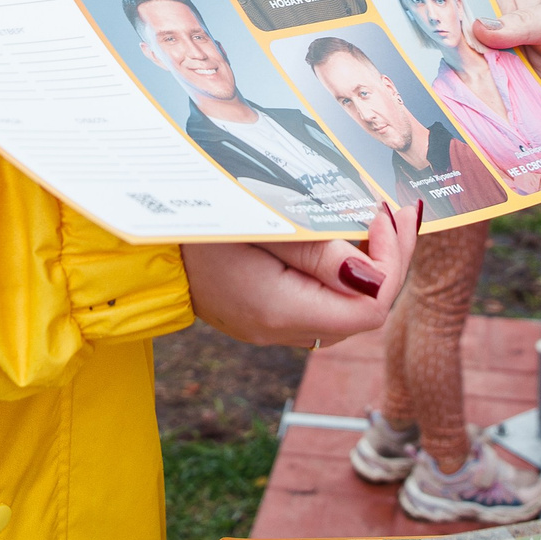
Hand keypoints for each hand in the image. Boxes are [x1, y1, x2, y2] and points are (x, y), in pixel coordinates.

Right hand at [183, 202, 418, 346]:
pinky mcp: (266, 314)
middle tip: (396, 210)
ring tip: (379, 219)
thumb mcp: (257, 221)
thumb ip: (316, 250)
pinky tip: (345, 237)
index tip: (384, 215)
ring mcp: (272, 326)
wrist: (144, 241)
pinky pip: (321, 303)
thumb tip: (374, 275)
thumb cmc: (196, 218)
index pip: (368, 307)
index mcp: (279, 310)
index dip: (390, 262)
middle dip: (389, 259)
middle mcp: (280, 330)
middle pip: (364, 311)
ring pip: (346, 309)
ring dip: (369, 266)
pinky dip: (342, 273)